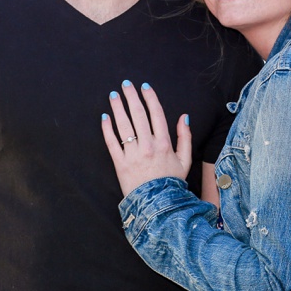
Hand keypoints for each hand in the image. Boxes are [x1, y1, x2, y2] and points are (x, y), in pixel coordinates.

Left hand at [102, 81, 191, 197]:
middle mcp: (147, 146)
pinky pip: (111, 143)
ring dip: (118, 108)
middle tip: (125, 84)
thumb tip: (184, 116)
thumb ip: (185, 137)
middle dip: (131, 97)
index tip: (144, 86)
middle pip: (138, 115)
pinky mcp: (120, 163)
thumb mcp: (185, 160)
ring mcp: (133, 154)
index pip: (156, 113)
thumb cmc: (171, 183)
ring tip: (113, 95)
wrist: (158, 205)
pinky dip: (107, 129)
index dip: (150, 97)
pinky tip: (104, 117)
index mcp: (164, 143)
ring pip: (123, 125)